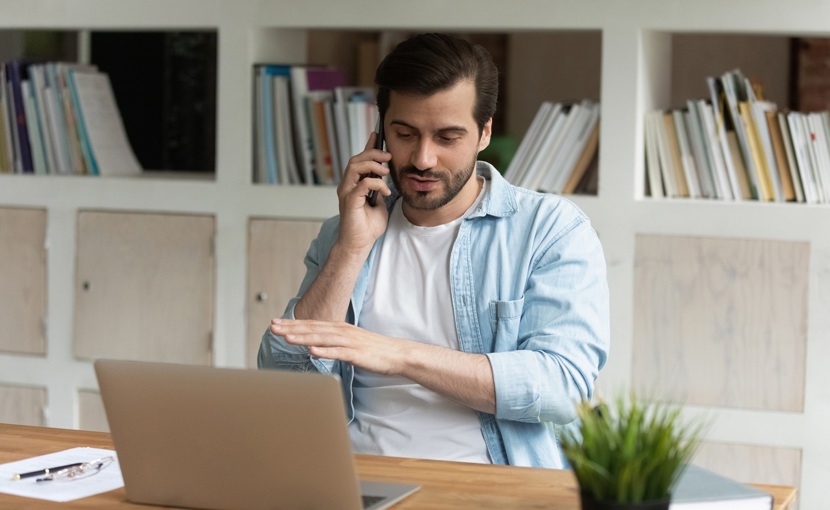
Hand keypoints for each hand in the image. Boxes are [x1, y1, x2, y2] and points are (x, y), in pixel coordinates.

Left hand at [270, 318, 405, 374]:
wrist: (396, 354)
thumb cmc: (373, 350)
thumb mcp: (349, 343)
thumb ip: (332, 343)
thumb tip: (315, 345)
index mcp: (339, 329)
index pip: (311, 324)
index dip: (292, 324)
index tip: (275, 323)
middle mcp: (342, 332)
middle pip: (312, 329)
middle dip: (291, 328)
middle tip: (272, 327)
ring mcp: (349, 342)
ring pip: (322, 338)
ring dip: (303, 337)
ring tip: (287, 337)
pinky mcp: (357, 353)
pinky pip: (338, 352)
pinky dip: (325, 351)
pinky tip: (312, 351)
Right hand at [335, 133, 392, 254]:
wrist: (360, 244)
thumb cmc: (368, 227)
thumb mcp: (380, 204)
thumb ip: (380, 190)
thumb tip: (386, 179)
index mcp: (354, 184)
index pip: (360, 160)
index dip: (368, 146)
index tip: (377, 135)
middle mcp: (347, 185)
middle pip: (356, 159)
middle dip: (373, 153)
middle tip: (389, 156)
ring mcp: (346, 192)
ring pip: (355, 166)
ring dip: (373, 165)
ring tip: (386, 171)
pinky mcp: (349, 201)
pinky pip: (361, 184)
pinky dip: (376, 184)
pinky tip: (385, 191)